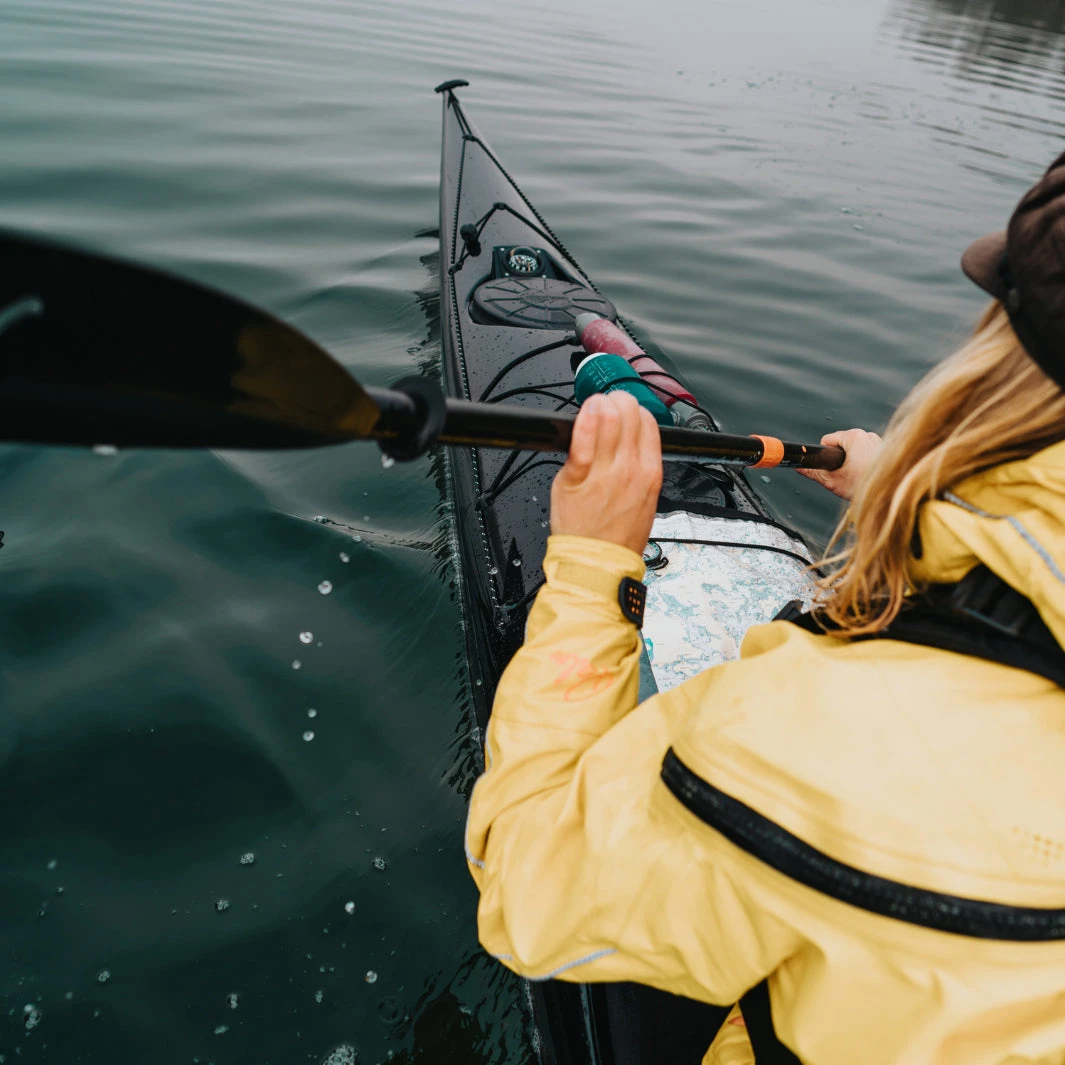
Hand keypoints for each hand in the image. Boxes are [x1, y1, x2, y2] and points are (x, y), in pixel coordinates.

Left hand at [551, 392, 662, 554]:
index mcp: (650, 472)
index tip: (621, 411)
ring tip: (592, 407)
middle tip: (604, 405)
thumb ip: (637, 467)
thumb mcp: (644, 499)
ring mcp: (605, 473)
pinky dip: (584, 422)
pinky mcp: (578, 478)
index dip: (633, 410)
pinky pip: (583, 442)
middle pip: (629, 414)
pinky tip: (584, 413)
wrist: (599, 565)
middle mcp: (631, 468)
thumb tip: (626, 442)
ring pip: (608, 419)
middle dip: (615, 401)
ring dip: (599, 405)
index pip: (648, 422)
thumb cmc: (618, 537)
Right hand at [796, 428, 881, 500]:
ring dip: (853, 461)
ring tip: (857, 477)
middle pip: (842, 444)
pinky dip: (866, 462)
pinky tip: (868, 475)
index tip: (830, 468)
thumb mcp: (832, 481)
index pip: (828, 440)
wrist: (891, 495)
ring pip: (856, 449)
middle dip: (840, 459)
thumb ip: (813, 472)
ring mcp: (879, 441)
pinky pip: (868, 452)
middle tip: (845, 475)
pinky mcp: (887, 449)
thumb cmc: (865, 487)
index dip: (825, 455)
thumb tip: (799, 468)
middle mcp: (867, 435)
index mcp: (853, 437)